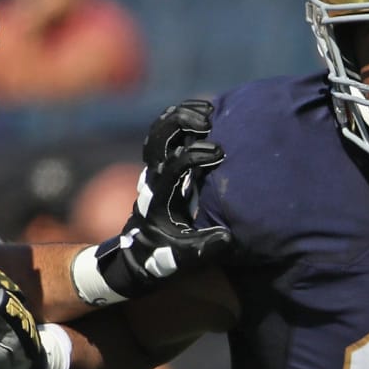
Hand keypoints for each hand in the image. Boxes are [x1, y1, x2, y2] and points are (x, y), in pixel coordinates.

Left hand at [84, 100, 230, 302]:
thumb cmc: (164, 255)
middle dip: (182, 124)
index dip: (195, 154)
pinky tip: (206, 114)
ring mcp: (156, 167)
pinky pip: (166, 132)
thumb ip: (204, 248)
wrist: (140, 253)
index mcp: (159, 195)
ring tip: (208, 111)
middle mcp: (154, 176)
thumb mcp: (183, 257)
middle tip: (208, 124)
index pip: (173, 163)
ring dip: (181, 115)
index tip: (219, 154)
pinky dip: (182, 118)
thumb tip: (227, 237)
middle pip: (159, 137)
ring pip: (160, 129)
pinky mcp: (163, 164)